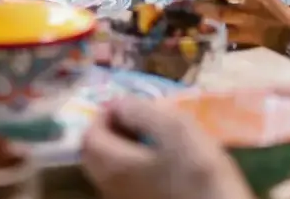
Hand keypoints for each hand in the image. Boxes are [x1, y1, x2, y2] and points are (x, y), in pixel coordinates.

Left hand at [81, 98, 255, 198]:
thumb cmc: (199, 173)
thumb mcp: (176, 131)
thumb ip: (142, 112)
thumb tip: (119, 103)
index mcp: (114, 166)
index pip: (90, 134)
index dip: (105, 112)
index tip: (129, 101)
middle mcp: (111, 187)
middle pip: (95, 154)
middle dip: (111, 130)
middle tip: (137, 116)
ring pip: (111, 169)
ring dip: (124, 147)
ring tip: (154, 135)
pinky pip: (128, 181)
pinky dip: (136, 164)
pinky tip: (164, 160)